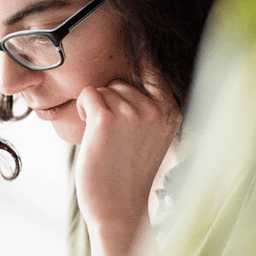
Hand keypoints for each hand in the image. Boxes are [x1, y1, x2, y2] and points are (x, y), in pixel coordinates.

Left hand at [74, 73, 180, 255]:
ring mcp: (132, 114)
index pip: (153, 68)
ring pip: (103, 90)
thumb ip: (148, 105)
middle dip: (111, 102)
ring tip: (106, 140)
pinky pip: (88, 94)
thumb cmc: (129, 172)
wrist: (119, 209)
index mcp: (171, 111)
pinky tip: (92, 134)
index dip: (141, 58)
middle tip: (114, 135)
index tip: (136, 46)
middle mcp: (156, 109)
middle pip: (121, 82)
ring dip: (97, 110)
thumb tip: (138, 63)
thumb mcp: (152, 134)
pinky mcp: (106, 120)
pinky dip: (84, 110)